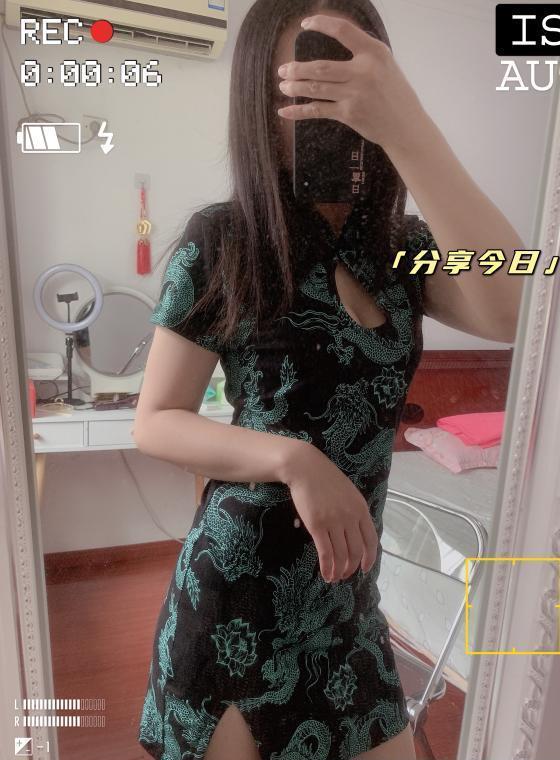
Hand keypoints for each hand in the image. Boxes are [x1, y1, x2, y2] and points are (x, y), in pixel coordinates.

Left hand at [277, 14, 424, 150]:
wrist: (405, 126)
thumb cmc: (394, 93)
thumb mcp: (385, 64)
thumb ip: (363, 53)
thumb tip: (335, 40)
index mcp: (374, 53)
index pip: (342, 31)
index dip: (320, 24)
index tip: (305, 24)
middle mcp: (363, 72)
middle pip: (321, 67)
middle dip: (297, 69)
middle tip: (283, 69)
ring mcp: (354, 94)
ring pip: (316, 88)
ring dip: (295, 87)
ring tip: (283, 85)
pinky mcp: (348, 114)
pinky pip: (318, 110)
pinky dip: (299, 111)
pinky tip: (284, 110)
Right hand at [284, 441, 378, 582]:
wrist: (305, 468)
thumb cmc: (325, 478)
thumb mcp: (348, 492)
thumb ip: (354, 511)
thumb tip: (356, 531)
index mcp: (361, 509)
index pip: (371, 540)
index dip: (369, 558)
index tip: (365, 568)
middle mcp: (350, 517)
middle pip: (356, 551)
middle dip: (351, 568)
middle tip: (345, 575)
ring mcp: (334, 522)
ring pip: (341, 555)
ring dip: (339, 571)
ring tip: (334, 577)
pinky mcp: (317, 525)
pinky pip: (325, 552)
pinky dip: (327, 567)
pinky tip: (325, 574)